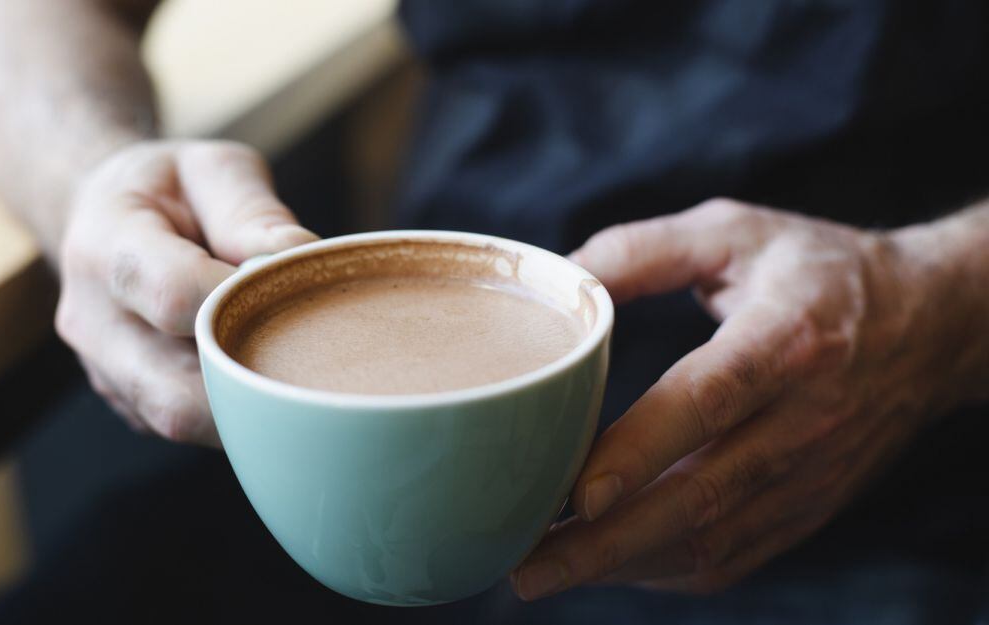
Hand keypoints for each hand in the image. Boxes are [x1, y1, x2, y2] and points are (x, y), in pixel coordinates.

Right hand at [55, 140, 316, 445]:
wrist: (104, 217)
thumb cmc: (171, 189)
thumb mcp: (211, 170)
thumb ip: (252, 211)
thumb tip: (303, 255)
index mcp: (106, 244)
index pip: (171, 293)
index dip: (241, 301)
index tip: (291, 287)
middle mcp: (93, 322)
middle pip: (174, 394)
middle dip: (253, 384)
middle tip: (311, 356)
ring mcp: (105, 372)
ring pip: (183, 422)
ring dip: (247, 404)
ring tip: (289, 363)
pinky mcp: (128, 402)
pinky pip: (184, 426)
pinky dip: (230, 410)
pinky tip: (259, 372)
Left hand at [512, 198, 970, 597]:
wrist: (931, 322)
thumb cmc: (817, 270)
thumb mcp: (735, 231)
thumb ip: (642, 250)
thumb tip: (559, 280)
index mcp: (787, 337)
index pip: (711, 400)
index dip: (642, 450)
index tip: (577, 494)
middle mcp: (805, 417)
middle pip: (701, 493)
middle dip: (607, 542)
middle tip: (525, 566)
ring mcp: (811, 472)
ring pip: (712, 538)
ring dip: (624, 565)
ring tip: (544, 571)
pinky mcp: (809, 505)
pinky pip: (733, 553)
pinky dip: (664, 569)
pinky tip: (608, 565)